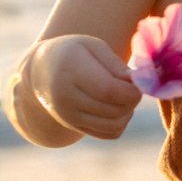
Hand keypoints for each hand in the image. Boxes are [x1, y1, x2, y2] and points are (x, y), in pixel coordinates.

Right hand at [27, 35, 142, 139]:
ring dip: (128, 112)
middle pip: (114, 110)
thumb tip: (137, 83)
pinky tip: (116, 107)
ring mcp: (68, 116)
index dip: (131, 90)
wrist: (42, 72)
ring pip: (114, 125)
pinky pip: (110, 134)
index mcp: (70, 71)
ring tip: (124, 95)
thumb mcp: (93, 46)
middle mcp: (66, 97)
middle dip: (133, 99)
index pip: (108, 90)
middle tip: (132, 86)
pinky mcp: (74, 127)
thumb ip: (116, 64)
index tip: (139, 82)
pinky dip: (120, 123)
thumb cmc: (74, 54)